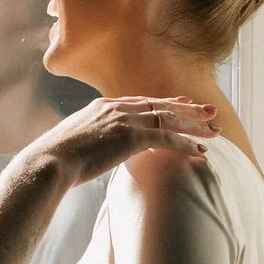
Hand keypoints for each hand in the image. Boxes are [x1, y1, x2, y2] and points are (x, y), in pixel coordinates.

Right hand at [30, 96, 216, 185]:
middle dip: (188, 108)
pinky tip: (200, 150)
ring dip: (194, 124)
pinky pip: (166, 138)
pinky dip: (186, 143)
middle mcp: (116, 108)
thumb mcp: (74, 143)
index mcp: (102, 106)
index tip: (182, 102)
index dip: (165, 102)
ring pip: (168, 119)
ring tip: (215, 129)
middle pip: (160, 105)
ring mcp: (124, 120)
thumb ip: (91, 141)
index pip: (141, 101)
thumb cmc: (55, 161)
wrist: (48, 163)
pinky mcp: (130, 136)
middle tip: (210, 111)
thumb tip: (94, 152)